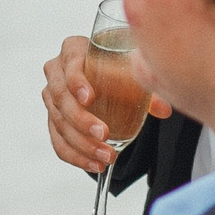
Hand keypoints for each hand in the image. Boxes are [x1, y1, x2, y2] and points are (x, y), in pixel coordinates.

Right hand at [42, 35, 168, 173]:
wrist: (102, 70)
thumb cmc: (115, 65)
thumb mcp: (130, 70)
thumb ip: (146, 87)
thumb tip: (163, 109)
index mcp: (72, 50)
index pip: (70, 65)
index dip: (77, 82)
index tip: (89, 98)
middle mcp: (56, 72)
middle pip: (62, 98)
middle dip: (82, 120)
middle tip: (103, 134)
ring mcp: (51, 97)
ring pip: (59, 124)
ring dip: (82, 144)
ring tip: (106, 155)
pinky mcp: (53, 119)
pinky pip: (58, 142)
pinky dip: (76, 156)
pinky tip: (94, 165)